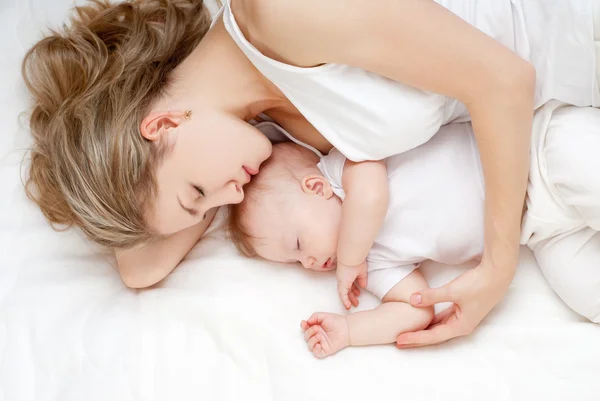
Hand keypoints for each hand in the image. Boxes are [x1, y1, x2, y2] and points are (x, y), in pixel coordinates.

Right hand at [300, 312, 349, 357]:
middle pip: (306, 337)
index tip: (304, 323)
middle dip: (309, 332)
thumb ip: (314, 317)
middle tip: (316, 328)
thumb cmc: (336, 321)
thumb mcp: (323, 316)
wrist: (346, 328)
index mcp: (316, 328)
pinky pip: (317, 353)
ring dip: (312, 340)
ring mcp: (321, 343)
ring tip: (319, 335)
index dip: (303, 326)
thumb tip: (306, 322)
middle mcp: (317, 336)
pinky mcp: (325, 350)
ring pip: (310, 345)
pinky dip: (315, 350)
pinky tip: (318, 344)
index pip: (305, 329)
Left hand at [337, 260, 367, 308]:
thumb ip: (362, 279)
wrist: (351, 256)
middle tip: (356, 303)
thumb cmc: (357, 261)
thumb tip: (363, 286)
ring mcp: (342, 281)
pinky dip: (345, 301)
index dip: (355, 290)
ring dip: (348, 300)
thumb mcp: (362, 272)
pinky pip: (342, 295)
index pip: (351, 284)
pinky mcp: (341, 284)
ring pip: (344, 293)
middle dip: (352, 296)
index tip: (358, 294)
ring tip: (352, 306)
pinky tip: (348, 306)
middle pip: (348, 289)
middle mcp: (344, 278)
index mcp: (349, 275)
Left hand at [396, 258, 514, 347]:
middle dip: (416, 338)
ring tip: (407, 333)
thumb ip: (432, 296)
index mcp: (460, 326)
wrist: (497, 274)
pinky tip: (421, 319)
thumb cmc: (478, 284)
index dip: (415, 337)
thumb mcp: (453, 291)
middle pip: (434, 335)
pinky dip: (431, 320)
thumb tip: (412, 300)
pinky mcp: (461, 308)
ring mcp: (461, 317)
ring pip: (438, 327)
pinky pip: (442, 318)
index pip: (432, 335)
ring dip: (423, 329)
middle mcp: (460, 325)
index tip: (400, 339)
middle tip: (398, 341)